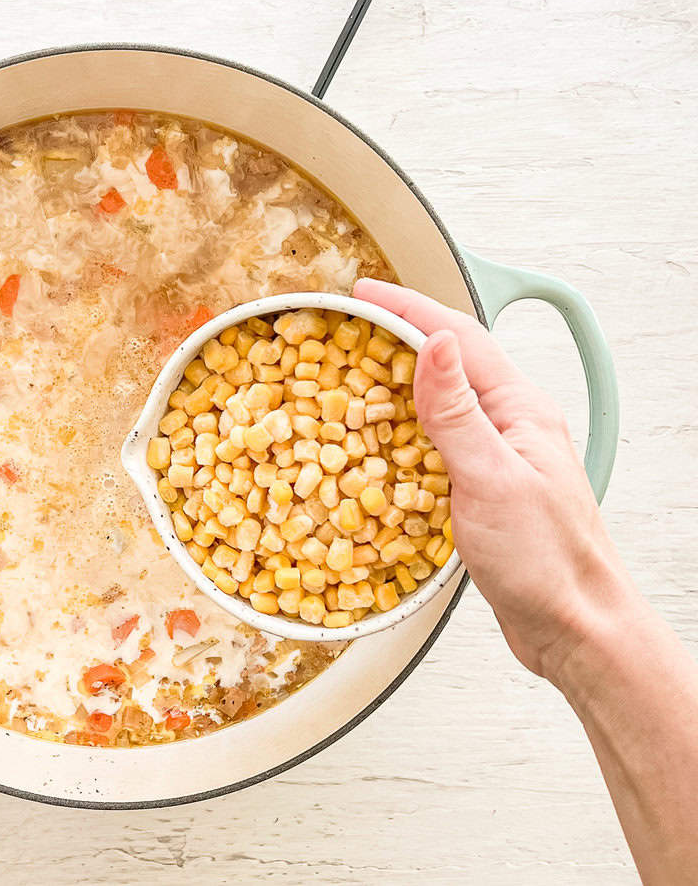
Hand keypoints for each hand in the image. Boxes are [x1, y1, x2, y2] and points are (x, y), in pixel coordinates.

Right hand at [354, 278, 632, 681]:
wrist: (573, 626)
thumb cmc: (544, 560)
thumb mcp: (492, 478)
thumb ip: (459, 412)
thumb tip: (437, 344)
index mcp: (519, 410)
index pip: (460, 339)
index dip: (408, 309)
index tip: (362, 294)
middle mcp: (509, 425)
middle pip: (449, 362)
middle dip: (398, 336)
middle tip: (347, 329)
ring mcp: (495, 457)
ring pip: (440, 402)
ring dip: (395, 382)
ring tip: (348, 376)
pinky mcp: (479, 489)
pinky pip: (434, 443)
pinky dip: (399, 431)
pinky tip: (374, 442)